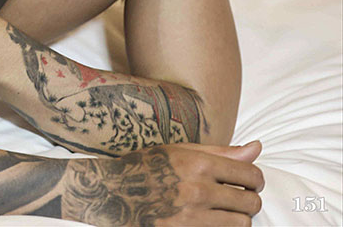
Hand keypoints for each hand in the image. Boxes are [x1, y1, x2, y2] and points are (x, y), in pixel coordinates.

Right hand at [63, 141, 264, 225]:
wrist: (109, 193)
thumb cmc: (144, 168)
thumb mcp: (178, 151)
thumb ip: (220, 152)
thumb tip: (257, 147)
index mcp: (198, 164)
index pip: (251, 175)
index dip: (255, 179)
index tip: (247, 182)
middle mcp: (198, 191)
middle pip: (250, 202)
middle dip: (248, 200)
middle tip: (235, 198)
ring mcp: (192, 218)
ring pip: (241, 225)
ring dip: (236, 219)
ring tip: (221, 212)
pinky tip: (208, 220)